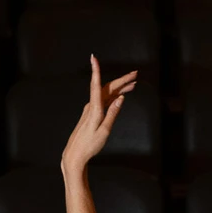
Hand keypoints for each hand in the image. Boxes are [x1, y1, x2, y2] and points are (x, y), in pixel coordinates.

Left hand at [60, 54, 138, 173]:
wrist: (75, 154)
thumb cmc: (89, 145)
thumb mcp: (105, 131)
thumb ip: (113, 113)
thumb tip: (121, 98)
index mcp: (94, 109)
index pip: (96, 85)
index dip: (96, 70)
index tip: (94, 58)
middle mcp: (91, 106)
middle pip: (107, 88)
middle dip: (122, 79)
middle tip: (136, 74)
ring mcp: (91, 109)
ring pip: (107, 93)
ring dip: (120, 87)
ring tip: (133, 84)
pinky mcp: (92, 113)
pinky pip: (104, 100)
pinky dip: (114, 95)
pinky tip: (122, 95)